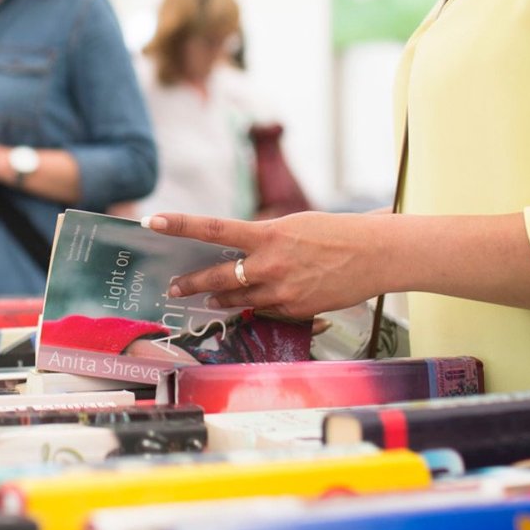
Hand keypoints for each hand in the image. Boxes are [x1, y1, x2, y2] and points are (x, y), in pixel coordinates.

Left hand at [151, 211, 390, 319]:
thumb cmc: (337, 233)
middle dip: (190, 284)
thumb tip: (241, 253)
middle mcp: (270, 264)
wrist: (376, 255)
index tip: (152, 220)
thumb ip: (264, 240)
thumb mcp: (294, 226)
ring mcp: (282, 291)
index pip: (213, 229)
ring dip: (221, 299)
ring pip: (239, 299)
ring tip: (208, 298)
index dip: (179, 224)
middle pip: (216, 278)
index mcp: (268, 234)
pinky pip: (266, 309)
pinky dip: (259, 305)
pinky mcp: (295, 310)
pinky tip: (260, 300)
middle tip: (173, 287)